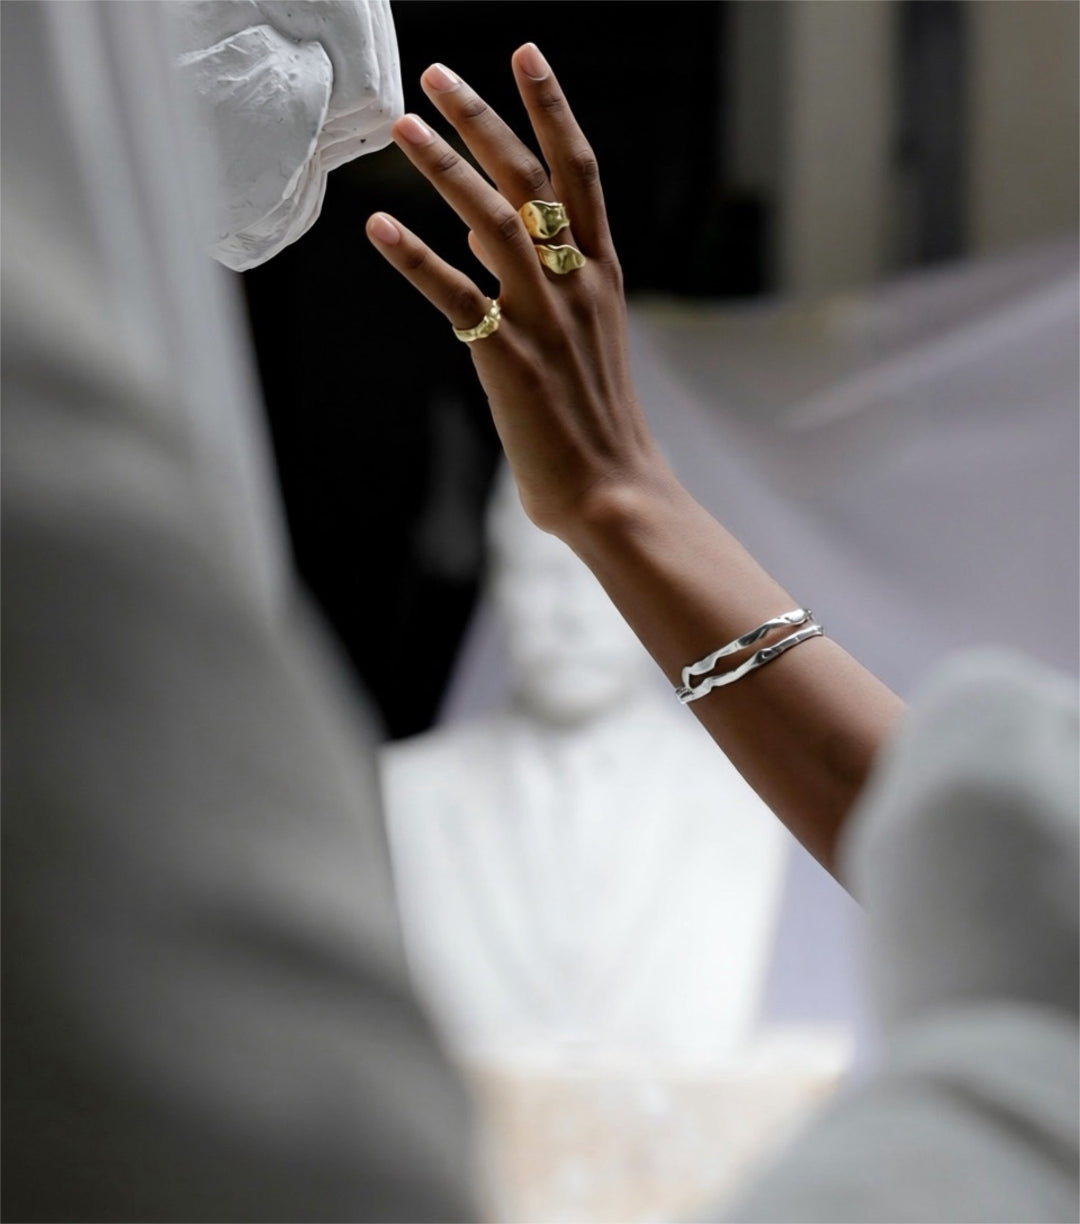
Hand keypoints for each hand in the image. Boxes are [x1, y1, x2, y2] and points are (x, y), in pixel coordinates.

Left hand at [366, 43, 671, 538]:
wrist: (616, 491)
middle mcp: (577, 285)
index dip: (553, 109)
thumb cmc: (593, 421)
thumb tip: (480, 230)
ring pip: (493, 221)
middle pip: (532, 180)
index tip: (525, 54)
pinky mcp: (509, 359)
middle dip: (484, 118)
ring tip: (403, 123)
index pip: (580, 173)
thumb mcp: (577, 337)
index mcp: (601, 276)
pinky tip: (377, 224)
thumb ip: (536, 279)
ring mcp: (545, 319)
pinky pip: (455, 297)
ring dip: (445, 166)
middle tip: (435, 74)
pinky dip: (414, 257)